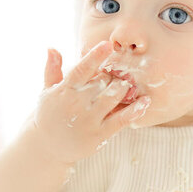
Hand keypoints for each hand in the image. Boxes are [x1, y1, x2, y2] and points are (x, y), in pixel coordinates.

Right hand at [32, 41, 150, 164]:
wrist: (47, 147)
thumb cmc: (49, 115)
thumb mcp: (47, 92)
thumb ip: (52, 69)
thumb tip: (52, 48)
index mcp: (64, 90)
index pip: (81, 69)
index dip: (95, 56)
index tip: (107, 44)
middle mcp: (76, 104)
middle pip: (102, 82)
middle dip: (113, 75)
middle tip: (120, 72)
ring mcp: (89, 120)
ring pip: (113, 98)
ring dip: (124, 88)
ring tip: (127, 85)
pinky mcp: (99, 135)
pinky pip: (121, 120)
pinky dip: (135, 110)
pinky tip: (145, 101)